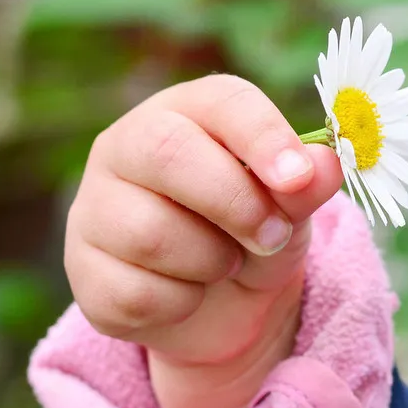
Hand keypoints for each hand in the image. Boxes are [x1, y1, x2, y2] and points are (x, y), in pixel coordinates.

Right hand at [65, 75, 342, 407]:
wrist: (213, 305)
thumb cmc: (247, 239)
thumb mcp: (287, 213)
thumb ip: (302, 189)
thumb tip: (324, 166)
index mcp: (179, 115)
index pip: (218, 101)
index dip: (263, 137)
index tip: (299, 179)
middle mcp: (122, 150)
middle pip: (167, 155)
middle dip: (236, 205)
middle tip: (271, 237)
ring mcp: (93, 211)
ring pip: (150, 234)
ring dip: (210, 263)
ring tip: (222, 265)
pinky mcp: (83, 271)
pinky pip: (136, 294)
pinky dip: (180, 305)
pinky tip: (185, 295)